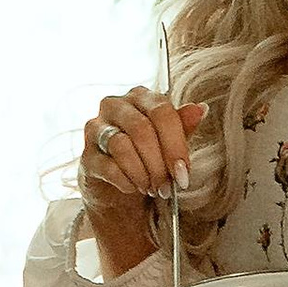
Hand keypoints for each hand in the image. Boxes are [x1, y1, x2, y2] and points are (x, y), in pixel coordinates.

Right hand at [79, 89, 207, 273]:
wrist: (119, 189)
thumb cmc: (148, 159)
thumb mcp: (170, 144)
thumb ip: (182, 126)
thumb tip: (200, 109)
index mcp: (140, 97)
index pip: (161, 111)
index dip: (175, 144)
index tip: (184, 172)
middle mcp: (115, 106)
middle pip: (141, 128)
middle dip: (159, 163)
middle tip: (168, 186)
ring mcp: (96, 128)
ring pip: (122, 146)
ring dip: (143, 173)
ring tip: (152, 189)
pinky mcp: (86, 154)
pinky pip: (107, 166)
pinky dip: (126, 181)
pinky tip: (134, 189)